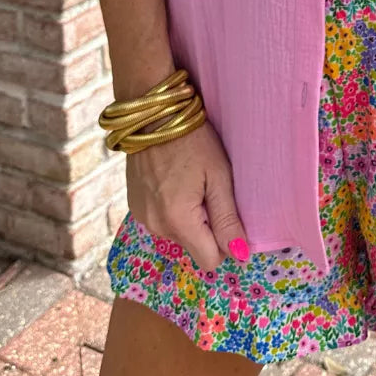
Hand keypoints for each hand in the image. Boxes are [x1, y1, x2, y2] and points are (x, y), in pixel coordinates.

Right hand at [125, 119, 249, 272]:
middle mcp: (156, 226)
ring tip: (190, 181)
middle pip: (194, 246)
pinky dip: (172, 208)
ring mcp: (142, 217)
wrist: (153, 115)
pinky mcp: (135, 207)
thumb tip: (240, 254)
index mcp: (178, 221)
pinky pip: (162, 221)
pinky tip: (174, 181)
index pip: (209, 260)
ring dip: (189, 217)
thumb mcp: (219, 175)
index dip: (225, 243)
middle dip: (206, 226)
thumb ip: (228, 218)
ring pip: (178, 234)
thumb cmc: (192, 140)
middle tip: (208, 189)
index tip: (228, 214)